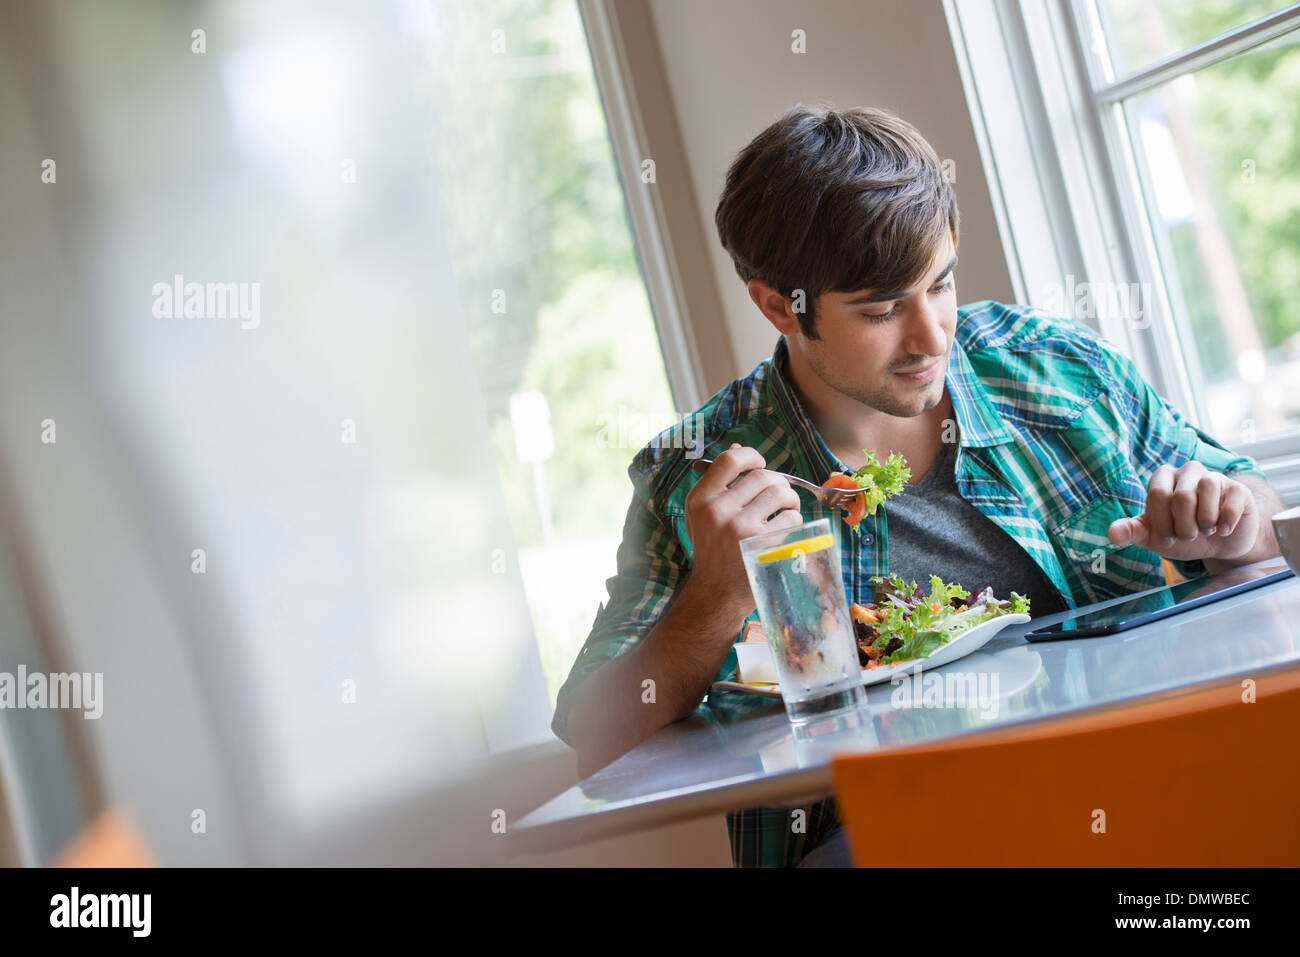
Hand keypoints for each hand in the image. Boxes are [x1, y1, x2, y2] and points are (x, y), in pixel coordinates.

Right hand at [682, 443, 803, 611]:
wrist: (716, 592)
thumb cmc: (713, 547)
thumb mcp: (703, 514)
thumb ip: (719, 482)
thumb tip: (738, 448)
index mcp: (700, 499)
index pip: (730, 460)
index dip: (752, 456)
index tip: (761, 465)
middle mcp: (717, 511)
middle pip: (762, 476)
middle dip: (778, 482)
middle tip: (780, 494)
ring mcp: (740, 528)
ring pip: (781, 493)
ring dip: (790, 499)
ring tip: (786, 508)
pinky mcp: (762, 544)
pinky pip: (791, 518)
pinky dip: (794, 520)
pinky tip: (786, 527)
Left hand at [1107, 462, 1258, 561]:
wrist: (1218, 546)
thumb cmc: (1182, 535)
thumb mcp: (1154, 537)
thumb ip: (1132, 532)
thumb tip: (1112, 533)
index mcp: (1163, 478)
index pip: (1158, 493)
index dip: (1162, 521)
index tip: (1167, 536)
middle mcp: (1188, 471)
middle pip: (1182, 495)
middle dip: (1184, 527)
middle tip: (1188, 536)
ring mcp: (1215, 478)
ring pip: (1207, 488)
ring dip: (1204, 522)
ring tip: (1205, 530)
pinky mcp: (1238, 489)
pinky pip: (1232, 498)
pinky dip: (1225, 521)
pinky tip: (1223, 530)